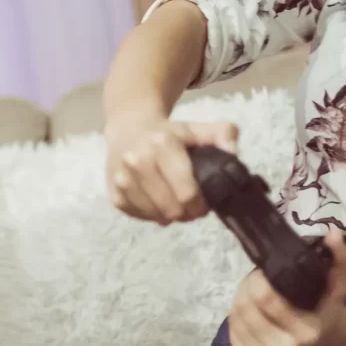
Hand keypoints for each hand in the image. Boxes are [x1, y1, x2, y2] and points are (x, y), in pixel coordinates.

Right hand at [104, 110, 238, 223]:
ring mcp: (122, 178)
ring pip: (155, 215)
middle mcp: (137, 160)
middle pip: (171, 208)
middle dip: (187, 213)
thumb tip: (232, 156)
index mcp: (161, 143)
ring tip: (175, 205)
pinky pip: (138, 216)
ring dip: (169, 216)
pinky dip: (151, 215)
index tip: (204, 204)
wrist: (128, 129)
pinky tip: (157, 204)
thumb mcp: (200, 128)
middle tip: (191, 207)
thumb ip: (224, 135)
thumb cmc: (170, 133)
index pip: (186, 192)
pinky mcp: (113, 192)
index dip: (200, 205)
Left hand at [228, 229, 345, 345]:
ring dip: (239, 300)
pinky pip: (231, 333)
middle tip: (255, 280)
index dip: (257, 279)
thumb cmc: (328, 313)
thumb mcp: (338, 286)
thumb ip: (339, 258)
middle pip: (245, 307)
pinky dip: (236, 317)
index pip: (264, 298)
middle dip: (246, 287)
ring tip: (253, 293)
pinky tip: (250, 311)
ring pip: (235, 319)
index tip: (262, 272)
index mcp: (306, 333)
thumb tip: (332, 233)